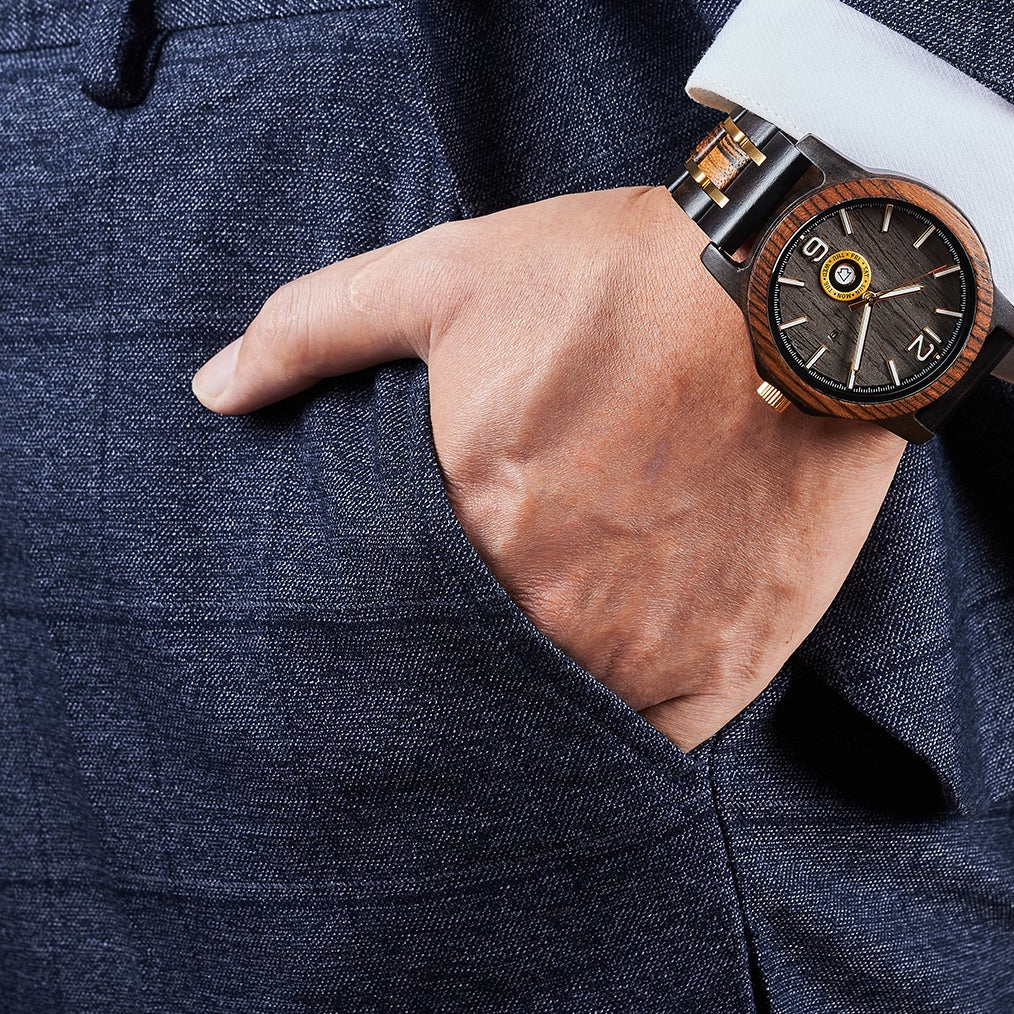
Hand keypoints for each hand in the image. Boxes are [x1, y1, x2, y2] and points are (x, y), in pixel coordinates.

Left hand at [191, 186, 904, 748]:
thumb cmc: (623, 277)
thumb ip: (314, 329)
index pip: (386, 621)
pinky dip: (626, 723)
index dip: (382, 620)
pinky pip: (654, 739)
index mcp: (470, 521)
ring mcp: (646, 646)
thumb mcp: (451, 273)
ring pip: (559, 718)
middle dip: (456, 664)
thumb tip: (212, 391)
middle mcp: (551, 606)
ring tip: (543, 658)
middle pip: (471, 677)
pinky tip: (615, 679)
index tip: (389, 613)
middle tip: (474, 634)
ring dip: (540, 697)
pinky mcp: (732, 662)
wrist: (802, 289)